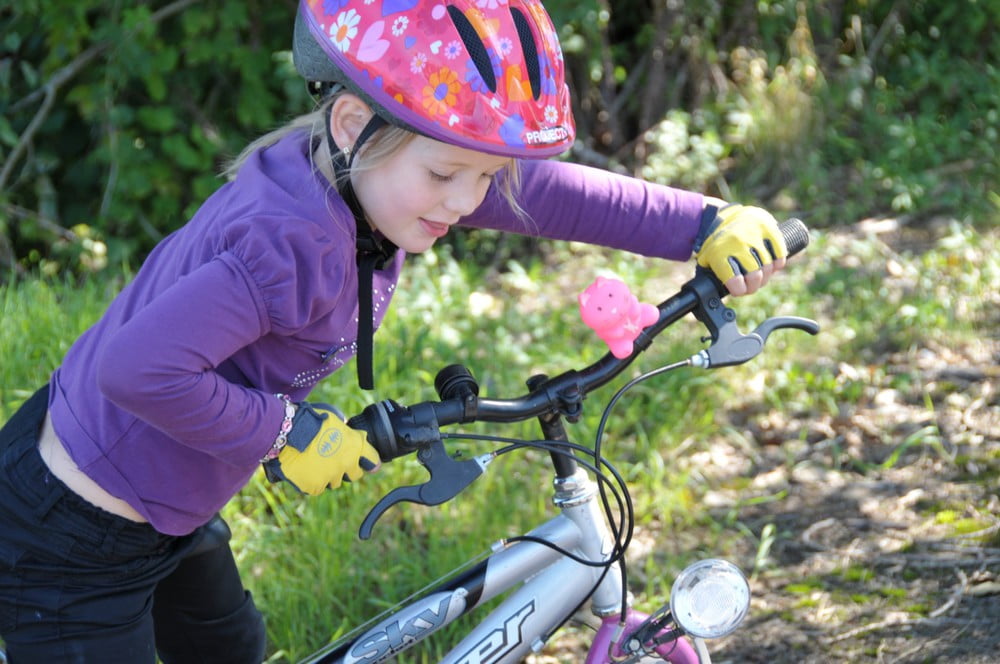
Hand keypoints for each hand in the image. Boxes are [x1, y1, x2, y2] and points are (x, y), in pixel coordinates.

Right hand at [265, 402, 380, 494]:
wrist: (287, 431)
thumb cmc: (310, 420)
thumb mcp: (335, 420)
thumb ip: (347, 433)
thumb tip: (352, 436)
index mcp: (355, 446)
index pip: (373, 460)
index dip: (371, 461)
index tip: (370, 463)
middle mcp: (346, 464)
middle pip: (354, 474)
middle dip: (348, 469)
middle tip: (334, 460)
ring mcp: (330, 477)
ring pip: (334, 482)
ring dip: (328, 474)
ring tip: (315, 462)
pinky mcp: (314, 486)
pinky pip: (316, 487)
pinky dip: (311, 480)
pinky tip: (304, 469)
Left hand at [695, 203, 786, 295]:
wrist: (721, 217)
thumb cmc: (716, 245)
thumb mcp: (707, 260)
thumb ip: (715, 276)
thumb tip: (719, 295)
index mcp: (719, 253)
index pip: (734, 281)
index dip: (740, 290)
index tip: (740, 290)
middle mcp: (737, 243)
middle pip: (755, 275)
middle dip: (754, 286)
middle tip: (752, 286)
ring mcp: (753, 234)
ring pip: (768, 266)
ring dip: (766, 275)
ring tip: (761, 275)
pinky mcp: (767, 227)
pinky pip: (779, 251)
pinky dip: (779, 262)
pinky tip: (774, 266)